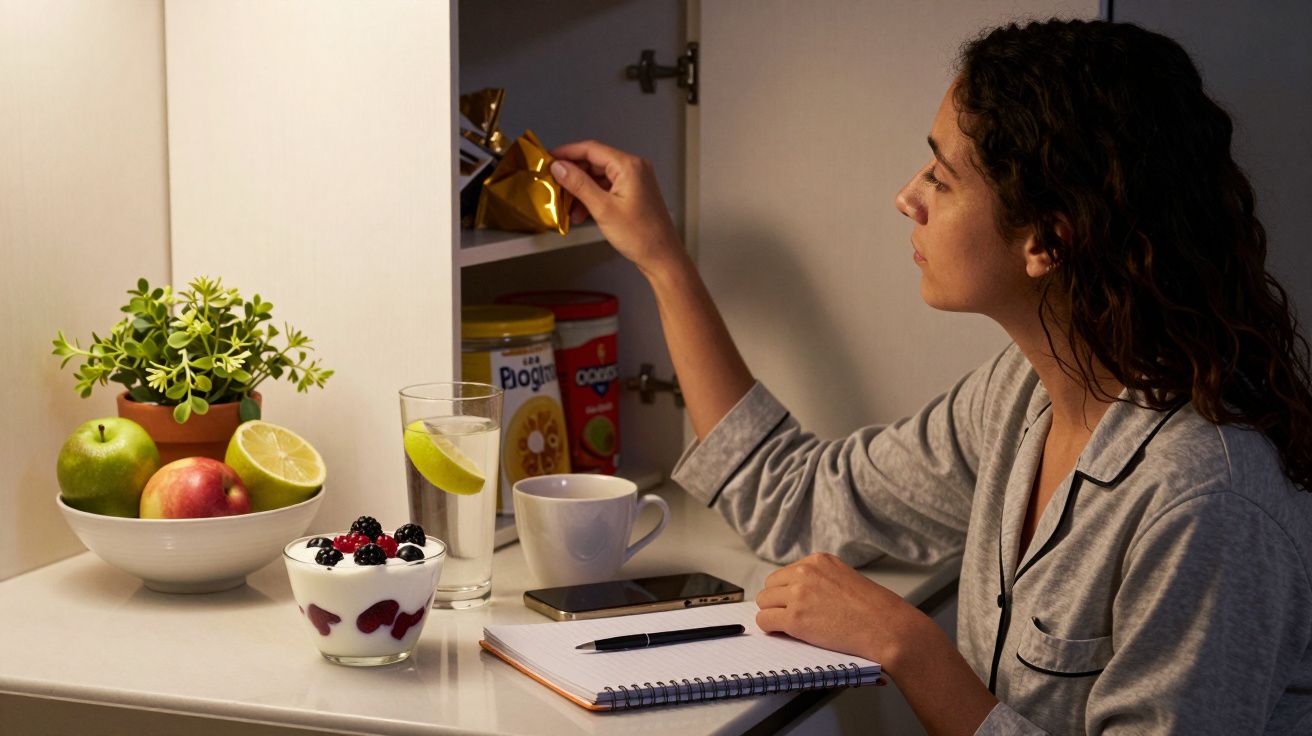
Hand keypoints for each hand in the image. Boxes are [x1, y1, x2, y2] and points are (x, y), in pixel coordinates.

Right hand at [548, 141, 684, 276]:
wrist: (662, 257)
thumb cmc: (641, 236)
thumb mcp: (603, 209)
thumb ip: (579, 185)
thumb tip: (560, 167)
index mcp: (629, 166)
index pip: (591, 149)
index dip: (566, 152)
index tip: (549, 158)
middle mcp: (634, 168)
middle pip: (594, 162)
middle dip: (573, 175)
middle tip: (554, 184)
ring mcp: (635, 180)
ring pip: (599, 177)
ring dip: (581, 190)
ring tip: (567, 206)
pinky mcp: (634, 193)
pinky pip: (607, 188)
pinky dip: (592, 197)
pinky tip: (582, 212)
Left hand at [755, 552, 931, 671]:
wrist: (886, 627)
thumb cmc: (874, 609)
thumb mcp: (845, 578)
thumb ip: (821, 579)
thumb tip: (799, 592)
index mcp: (818, 560)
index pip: (786, 573)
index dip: (788, 591)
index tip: (794, 603)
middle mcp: (805, 572)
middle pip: (770, 585)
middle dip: (777, 602)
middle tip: (789, 616)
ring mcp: (799, 594)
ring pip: (764, 601)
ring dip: (773, 614)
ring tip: (788, 626)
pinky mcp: (795, 618)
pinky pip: (765, 620)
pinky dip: (771, 628)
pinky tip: (784, 633)